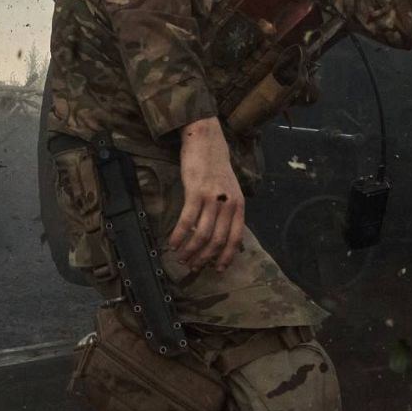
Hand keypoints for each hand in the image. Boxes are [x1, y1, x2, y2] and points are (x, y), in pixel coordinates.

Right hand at [170, 117, 244, 270]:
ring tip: (181, 258)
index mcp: (239, 206)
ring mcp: (212, 199)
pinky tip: (172, 243)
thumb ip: (228, 211)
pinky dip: (178, 235)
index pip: (235, 238)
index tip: (217, 269)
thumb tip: (221, 236)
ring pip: (201, 234)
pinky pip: (186, 221)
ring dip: (190, 250)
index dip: (226, 256)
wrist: (206, 141)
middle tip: (192, 266)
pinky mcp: (196, 192)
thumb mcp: (231, 190)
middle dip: (204, 258)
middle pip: (217, 240)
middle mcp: (228, 204)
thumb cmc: (216, 167)